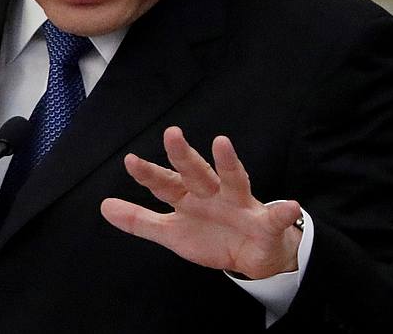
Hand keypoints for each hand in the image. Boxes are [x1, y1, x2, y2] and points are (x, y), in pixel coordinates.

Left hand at [100, 126, 302, 279]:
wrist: (253, 258)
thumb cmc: (211, 236)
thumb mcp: (172, 232)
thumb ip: (140, 220)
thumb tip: (104, 206)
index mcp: (189, 197)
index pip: (165, 184)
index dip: (148, 174)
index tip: (130, 161)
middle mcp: (212, 193)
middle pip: (195, 172)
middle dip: (183, 155)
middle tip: (171, 134)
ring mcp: (239, 204)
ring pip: (233, 180)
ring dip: (228, 163)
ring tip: (222, 144)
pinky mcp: (265, 222)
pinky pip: (274, 216)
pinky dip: (283, 211)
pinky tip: (289, 206)